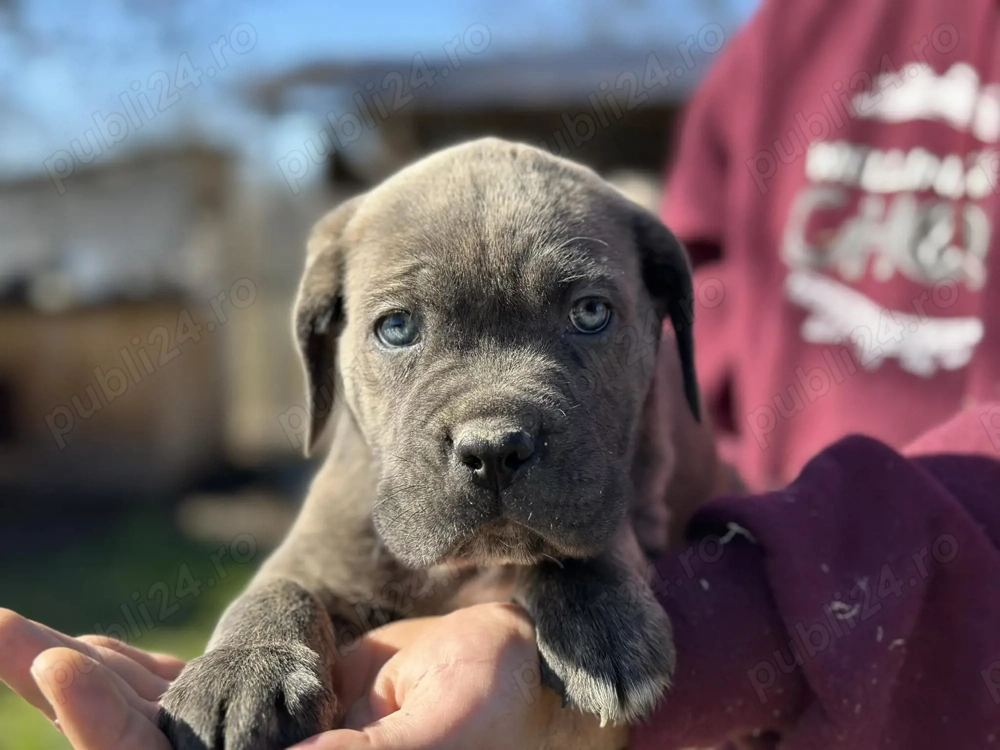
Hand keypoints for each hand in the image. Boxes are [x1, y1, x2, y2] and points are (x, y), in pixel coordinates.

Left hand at [0, 603, 627, 749]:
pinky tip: (74, 649)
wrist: (504, 676)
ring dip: (77, 682)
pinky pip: (181, 689)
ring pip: (149, 723)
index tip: (67, 672)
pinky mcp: (262, 708)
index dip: (119, 739)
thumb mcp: (428, 734)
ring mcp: (255, 747)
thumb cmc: (484, 704)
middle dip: (85, 709)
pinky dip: (126, 671)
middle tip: (18, 644)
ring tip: (6, 634)